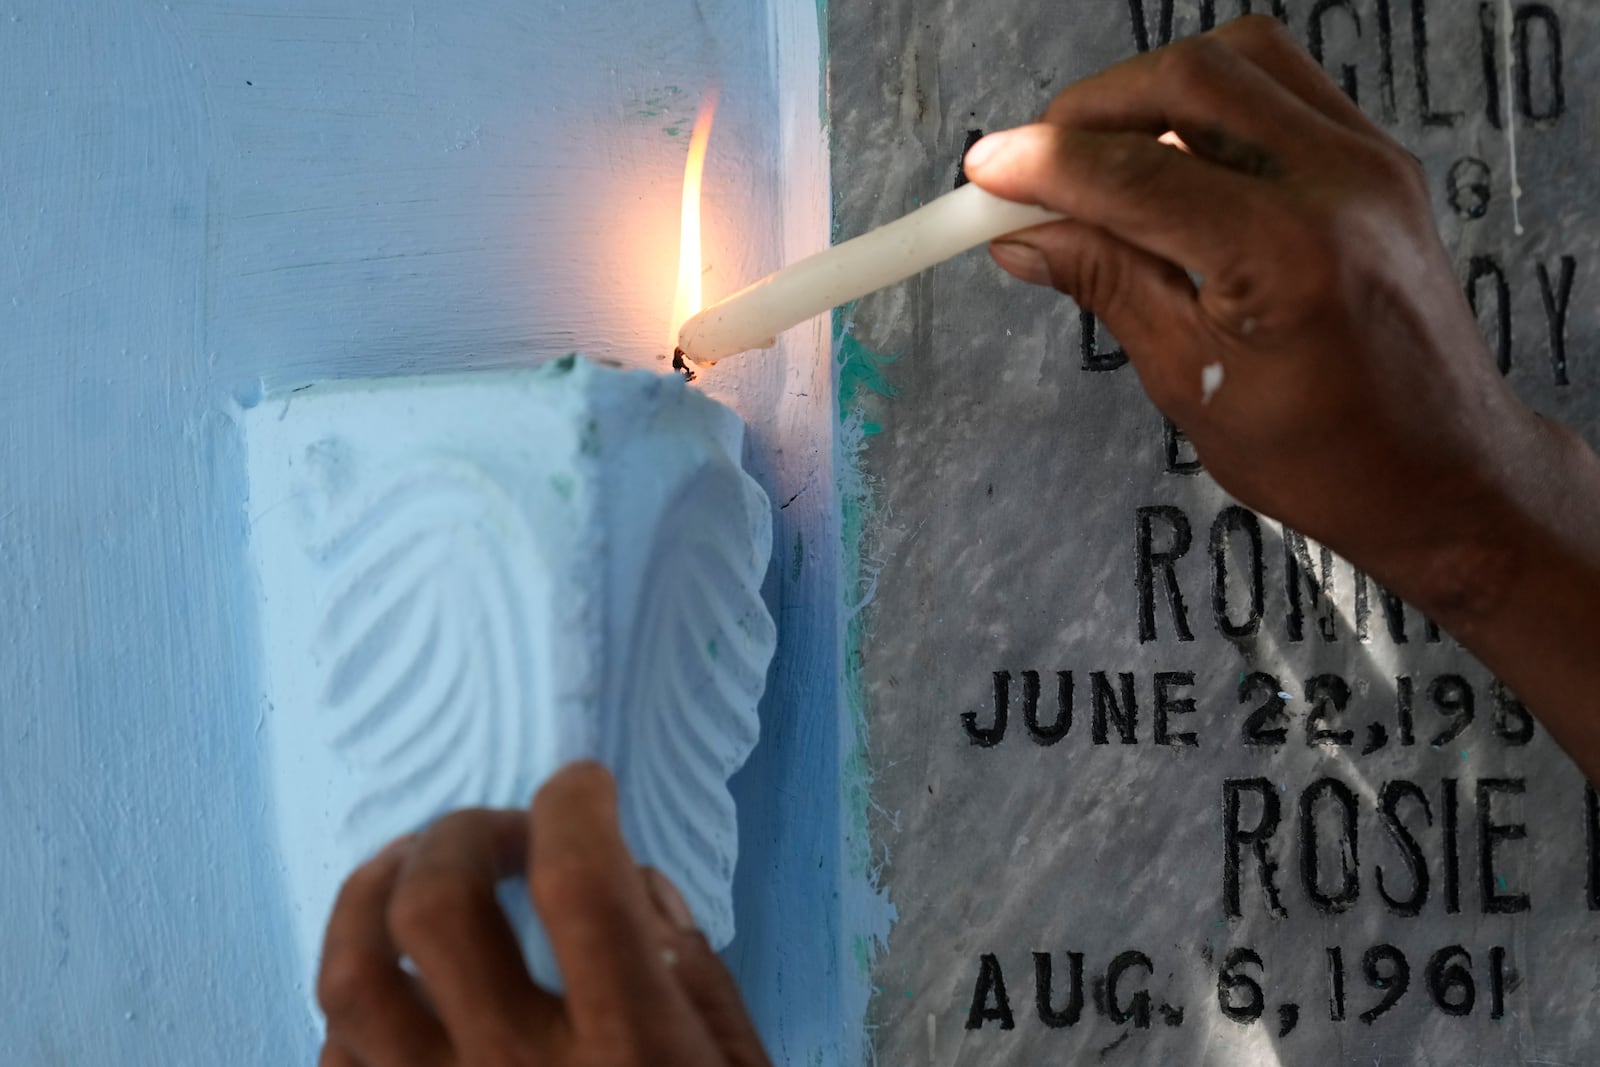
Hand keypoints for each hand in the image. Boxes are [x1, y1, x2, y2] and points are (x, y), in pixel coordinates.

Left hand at [316, 762, 771, 1066]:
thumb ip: (691, 977)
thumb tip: (628, 881)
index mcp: (628, 1055)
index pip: (579, 883)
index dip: (574, 803)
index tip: (584, 785)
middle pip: (434, 908)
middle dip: (464, 833)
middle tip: (507, 833)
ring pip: (347, 979)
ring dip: (375, 893)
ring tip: (416, 869)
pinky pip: (330, 1058)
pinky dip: (355, 996)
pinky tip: (399, 981)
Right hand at [962, 16, 1599, 775]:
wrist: (1445, 472)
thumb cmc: (1330, 458)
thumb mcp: (1191, 383)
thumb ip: (1109, 284)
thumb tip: (1024, 237)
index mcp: (1288, 255)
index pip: (1138, 171)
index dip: (1043, 164)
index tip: (982, 172)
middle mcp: (1340, 182)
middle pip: (1189, 77)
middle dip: (1090, 110)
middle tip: (1031, 167)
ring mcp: (1369, 160)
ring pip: (1238, 60)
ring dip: (1150, 92)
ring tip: (1099, 161)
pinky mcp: (1377, 160)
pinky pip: (1280, 86)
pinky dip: (1208, 103)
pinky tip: (1170, 162)